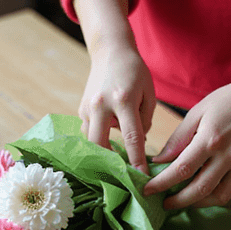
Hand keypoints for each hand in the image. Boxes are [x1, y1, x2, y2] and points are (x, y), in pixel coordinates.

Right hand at [79, 44, 155, 173]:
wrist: (110, 51)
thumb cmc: (135, 72)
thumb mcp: (148, 94)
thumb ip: (144, 120)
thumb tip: (137, 142)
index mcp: (123, 100)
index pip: (132, 137)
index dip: (137, 160)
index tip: (142, 178)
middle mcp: (101, 105)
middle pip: (100, 144)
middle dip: (110, 162)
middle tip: (123, 172)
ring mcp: (87, 107)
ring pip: (92, 140)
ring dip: (104, 148)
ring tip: (117, 152)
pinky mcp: (81, 108)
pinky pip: (90, 131)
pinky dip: (99, 136)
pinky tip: (108, 134)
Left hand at [143, 80, 230, 209]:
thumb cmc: (225, 102)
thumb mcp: (197, 113)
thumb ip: (178, 139)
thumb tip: (159, 161)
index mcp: (210, 140)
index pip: (181, 170)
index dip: (162, 183)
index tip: (148, 190)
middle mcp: (228, 155)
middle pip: (200, 189)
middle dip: (179, 201)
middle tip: (166, 203)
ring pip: (221, 196)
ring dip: (201, 203)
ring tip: (188, 200)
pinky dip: (223, 197)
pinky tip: (212, 192)